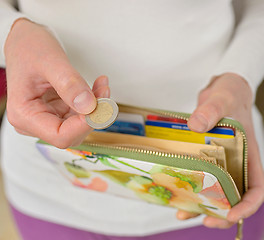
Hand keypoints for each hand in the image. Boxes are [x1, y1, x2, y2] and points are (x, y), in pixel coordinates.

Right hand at [4, 19, 109, 147]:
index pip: (60, 136)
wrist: (26, 41)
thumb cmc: (29, 47)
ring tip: (102, 85)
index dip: (84, 125)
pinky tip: (98, 87)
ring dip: (96, 108)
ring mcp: (47, 117)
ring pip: (79, 124)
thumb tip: (89, 107)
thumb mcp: (50, 61)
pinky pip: (80, 114)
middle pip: (72, 133)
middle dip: (93, 115)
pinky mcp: (58, 111)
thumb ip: (69, 85)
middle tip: (104, 92)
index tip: (101, 106)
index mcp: (24, 114)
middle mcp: (34, 121)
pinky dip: (93, 102)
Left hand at [177, 73, 263, 228]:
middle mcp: (234, 162)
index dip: (247, 205)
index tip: (232, 215)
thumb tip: (196, 125)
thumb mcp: (223, 97)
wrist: (219, 91)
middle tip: (204, 220)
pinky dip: (188, 186)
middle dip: (221, 213)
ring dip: (200, 205)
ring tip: (182, 213)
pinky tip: (174, 193)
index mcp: (249, 154)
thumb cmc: (229, 94)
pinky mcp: (203, 156)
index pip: (256, 187)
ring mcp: (218, 160)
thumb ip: (213, 108)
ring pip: (212, 189)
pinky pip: (197, 175)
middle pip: (233, 196)